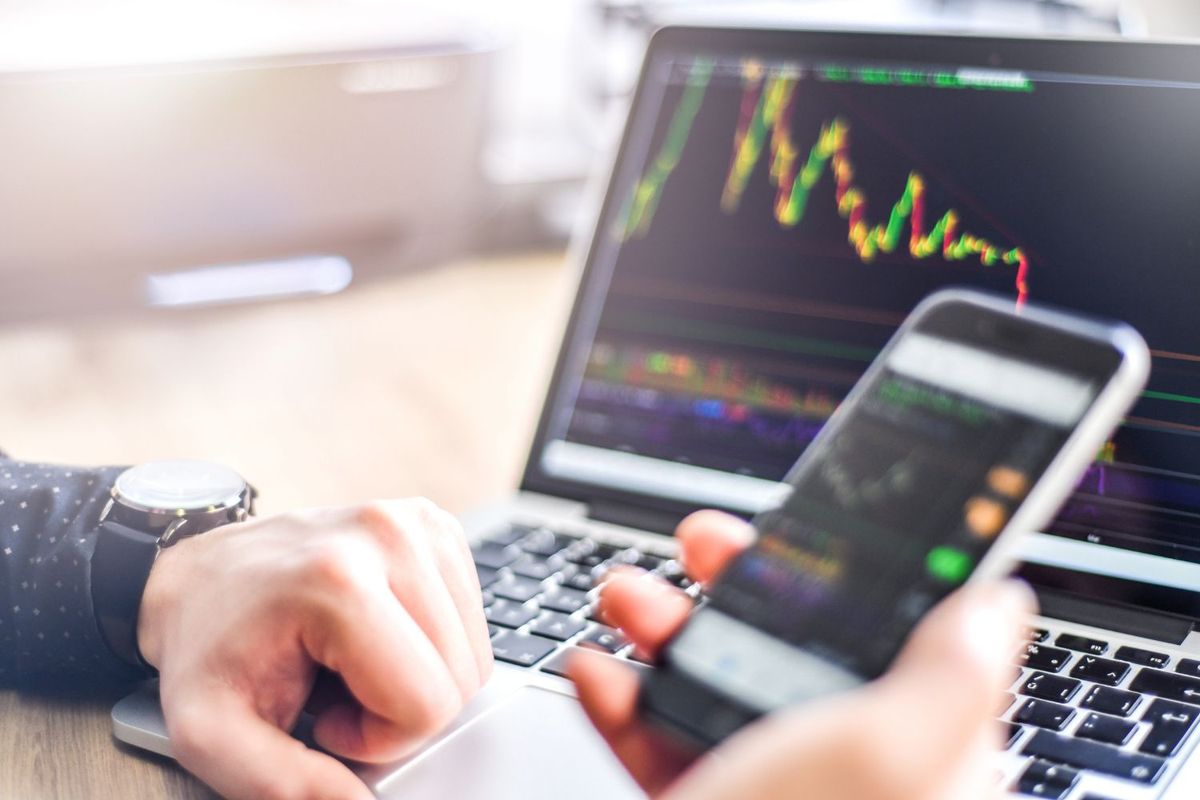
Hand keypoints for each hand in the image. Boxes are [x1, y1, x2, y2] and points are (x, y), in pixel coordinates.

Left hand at [137, 500, 492, 799]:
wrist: (202, 576)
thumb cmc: (208, 647)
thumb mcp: (212, 736)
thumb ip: (287, 788)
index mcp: (337, 582)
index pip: (429, 702)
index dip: (379, 737)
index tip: (322, 717)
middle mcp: (387, 536)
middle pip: (461, 677)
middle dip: (401, 708)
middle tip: (335, 691)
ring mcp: (416, 523)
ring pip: (474, 651)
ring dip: (419, 676)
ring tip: (351, 661)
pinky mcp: (433, 524)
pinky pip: (471, 617)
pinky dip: (431, 643)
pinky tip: (376, 633)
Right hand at [571, 510, 1034, 799]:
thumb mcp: (888, 752)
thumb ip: (953, 670)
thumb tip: (1002, 601)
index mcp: (915, 760)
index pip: (900, 641)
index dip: (853, 576)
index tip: (804, 528)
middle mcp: (844, 781)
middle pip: (796, 652)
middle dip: (737, 587)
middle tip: (698, 543)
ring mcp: (764, 799)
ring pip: (717, 687)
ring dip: (663, 629)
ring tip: (624, 595)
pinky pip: (655, 743)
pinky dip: (618, 700)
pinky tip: (595, 669)